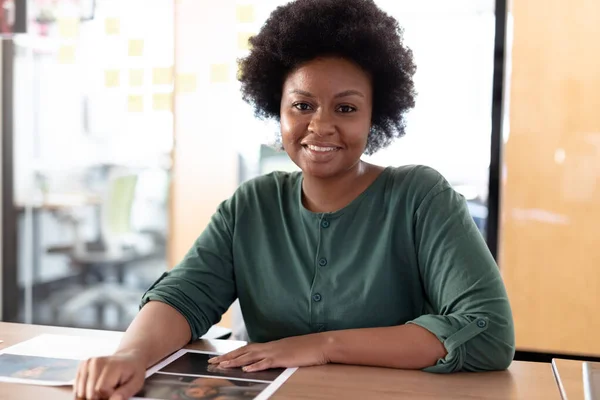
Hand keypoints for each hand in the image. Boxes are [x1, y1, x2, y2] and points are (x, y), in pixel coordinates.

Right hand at [74, 349, 146, 399]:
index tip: (116, 393)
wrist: (129, 358)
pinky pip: (77, 389)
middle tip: (111, 391)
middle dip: (99, 398)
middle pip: (89, 393)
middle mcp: (95, 362)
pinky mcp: (81, 367)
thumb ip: (124, 394)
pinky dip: (85, 393)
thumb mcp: (135, 384)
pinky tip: (96, 389)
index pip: (100, 390)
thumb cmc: (133, 371)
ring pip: (80, 393)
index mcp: (111, 365)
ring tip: (105, 389)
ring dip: (91, 396)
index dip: (108, 397)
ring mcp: (87, 363)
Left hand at [207, 333, 330, 371]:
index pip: (246, 349)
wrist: (320, 344)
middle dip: (227, 357)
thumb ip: (275, 354)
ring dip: (236, 361)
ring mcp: (275, 352)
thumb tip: (265, 360)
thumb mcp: (287, 351)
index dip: (232, 353)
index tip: (219, 358)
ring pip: (251, 356)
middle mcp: (269, 347)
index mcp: (270, 345)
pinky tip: (246, 370)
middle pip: (244, 351)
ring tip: (223, 366)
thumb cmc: (306, 348)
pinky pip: (266, 362)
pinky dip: (255, 366)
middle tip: (212, 362)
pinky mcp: (283, 358)